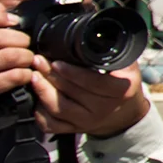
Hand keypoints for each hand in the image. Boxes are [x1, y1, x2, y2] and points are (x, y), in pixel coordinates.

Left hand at [33, 60, 150, 139]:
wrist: (125, 114)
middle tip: (38, 61)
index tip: (56, 61)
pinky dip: (40, 114)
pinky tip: (36, 100)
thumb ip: (115, 52)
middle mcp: (103, 108)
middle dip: (51, 75)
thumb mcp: (128, 66)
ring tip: (34, 76)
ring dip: (43, 91)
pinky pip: (52, 125)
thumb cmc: (123, 85)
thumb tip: (97, 33)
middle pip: (71, 92)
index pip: (93, 82)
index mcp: (119, 91)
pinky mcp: (74, 130)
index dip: (72, 72)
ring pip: (59, 109)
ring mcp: (87, 121)